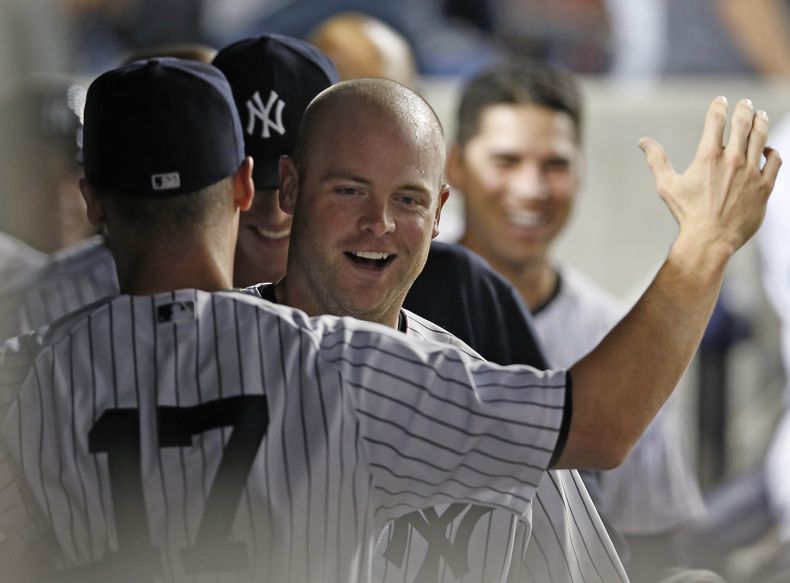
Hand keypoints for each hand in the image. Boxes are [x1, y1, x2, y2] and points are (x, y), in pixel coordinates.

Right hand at [640, 96, 780, 259]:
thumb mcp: (667, 186)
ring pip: (761, 137)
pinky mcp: (764, 186)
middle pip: (743, 124)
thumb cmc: (686, 214)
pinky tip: (767, 149)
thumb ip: (657, 160)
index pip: (716, 121)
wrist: (710, 240)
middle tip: (745, 103)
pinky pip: (775, 161)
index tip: (721, 101)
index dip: (719, 107)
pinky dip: (772, 151)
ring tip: (760, 116)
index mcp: (708, 157)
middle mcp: (733, 160)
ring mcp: (751, 172)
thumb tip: (643, 141)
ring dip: (761, 123)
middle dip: (744, 109)